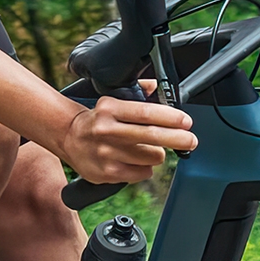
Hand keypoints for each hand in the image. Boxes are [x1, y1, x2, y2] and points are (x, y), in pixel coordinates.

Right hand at [58, 87, 197, 184]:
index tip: (186, 121)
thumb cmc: (97, 119)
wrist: (69, 138)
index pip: (146, 112)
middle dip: (178, 138)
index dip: (171, 117)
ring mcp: (106, 153)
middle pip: (152, 136)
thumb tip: (158, 87)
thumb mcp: (112, 100)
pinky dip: (145, 168)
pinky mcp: (108, 173)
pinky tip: (135, 160)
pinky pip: (142, 172)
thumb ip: (138, 92)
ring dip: (157, 153)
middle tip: (190, 140)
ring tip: (147, 148)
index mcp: (109, 108)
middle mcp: (106, 130)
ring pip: (151, 157)